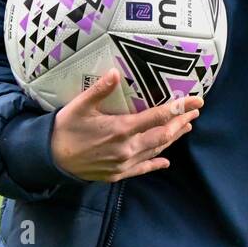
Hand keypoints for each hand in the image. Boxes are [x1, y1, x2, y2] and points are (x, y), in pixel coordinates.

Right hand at [50, 69, 201, 182]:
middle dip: (181, 122)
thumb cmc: (65, 128)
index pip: (157, 117)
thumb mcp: (80, 106)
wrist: (51, 158)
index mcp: (121, 129)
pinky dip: (156, 163)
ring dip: (172, 138)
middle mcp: (127, 148)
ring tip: (186, 127)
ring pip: (156, 150)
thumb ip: (99, 90)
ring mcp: (124, 163)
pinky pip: (143, 168)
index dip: (179, 108)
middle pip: (163, 134)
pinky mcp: (118, 174)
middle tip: (195, 112)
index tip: (196, 101)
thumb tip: (116, 72)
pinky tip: (166, 161)